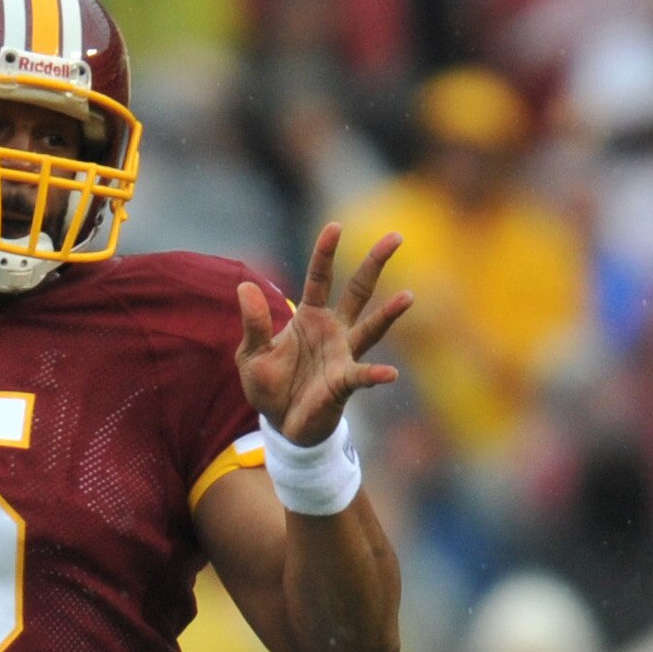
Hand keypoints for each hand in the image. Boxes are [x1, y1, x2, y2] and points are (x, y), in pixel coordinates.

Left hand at [235, 222, 409, 445]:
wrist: (281, 425)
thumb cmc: (269, 385)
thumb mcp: (251, 353)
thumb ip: (253, 323)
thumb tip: (244, 286)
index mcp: (309, 317)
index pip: (320, 277)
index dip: (326, 252)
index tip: (334, 226)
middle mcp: (333, 330)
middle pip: (358, 290)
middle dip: (375, 263)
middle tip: (396, 236)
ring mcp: (343, 355)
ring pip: (370, 328)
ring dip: (388, 314)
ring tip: (408, 297)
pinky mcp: (345, 383)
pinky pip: (363, 376)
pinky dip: (376, 374)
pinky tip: (390, 374)